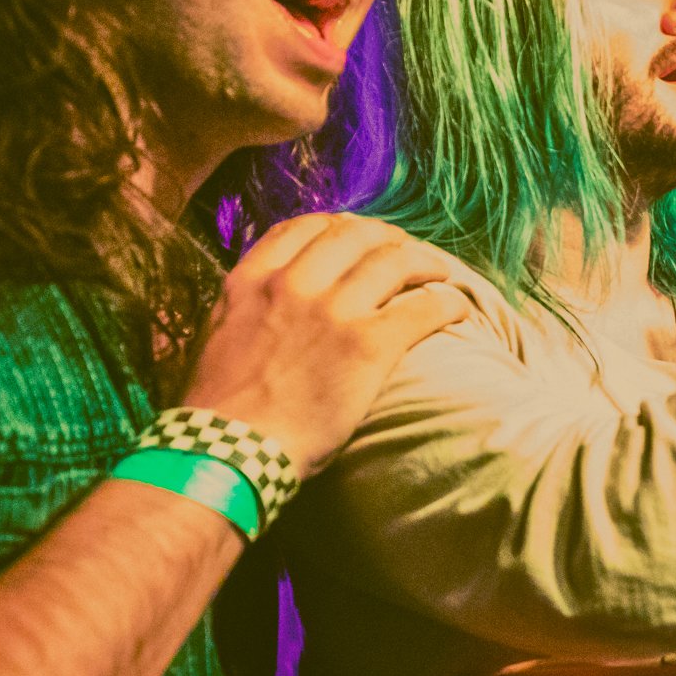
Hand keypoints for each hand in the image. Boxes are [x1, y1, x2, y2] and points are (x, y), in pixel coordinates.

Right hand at [183, 214, 468, 475]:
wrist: (229, 450)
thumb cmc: (219, 407)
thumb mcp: (217, 334)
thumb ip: (245, 304)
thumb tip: (263, 296)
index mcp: (253, 280)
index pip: (305, 228)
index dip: (341, 226)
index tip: (360, 236)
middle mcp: (294, 284)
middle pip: (357, 235)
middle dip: (389, 238)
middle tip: (408, 252)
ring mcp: (333, 310)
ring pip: (396, 261)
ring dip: (427, 263)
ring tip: (442, 274)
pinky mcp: (369, 344)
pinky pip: (425, 306)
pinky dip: (448, 303)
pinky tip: (458, 310)